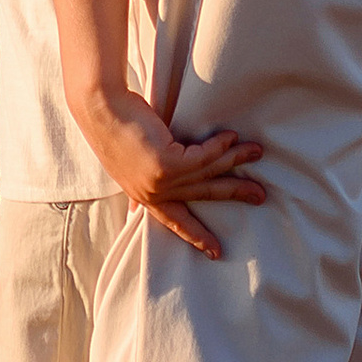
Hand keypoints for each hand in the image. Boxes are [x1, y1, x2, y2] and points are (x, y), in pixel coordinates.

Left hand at [70, 82, 265, 261]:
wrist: (100, 109)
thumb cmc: (114, 129)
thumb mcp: (127, 164)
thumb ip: (143, 182)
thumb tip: (138, 203)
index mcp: (145, 196)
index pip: (175, 221)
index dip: (197, 236)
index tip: (215, 252)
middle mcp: (153, 194)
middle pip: (204, 195)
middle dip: (235, 194)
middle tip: (260, 197)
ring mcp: (160, 181)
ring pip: (208, 171)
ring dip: (235, 159)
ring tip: (257, 152)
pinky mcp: (166, 164)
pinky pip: (203, 156)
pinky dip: (220, 146)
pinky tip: (231, 137)